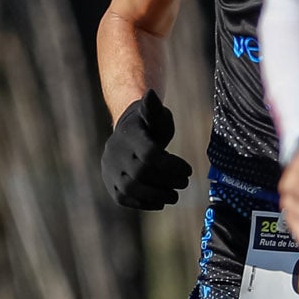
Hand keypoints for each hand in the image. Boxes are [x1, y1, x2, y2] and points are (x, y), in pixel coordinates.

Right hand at [99, 93, 190, 209]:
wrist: (126, 135)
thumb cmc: (149, 124)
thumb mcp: (155, 115)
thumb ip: (154, 109)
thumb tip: (151, 94)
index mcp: (128, 136)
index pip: (149, 155)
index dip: (171, 166)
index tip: (188, 170)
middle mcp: (115, 154)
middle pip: (141, 174)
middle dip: (167, 181)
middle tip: (184, 183)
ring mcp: (110, 171)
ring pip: (131, 189)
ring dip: (157, 195)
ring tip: (174, 196)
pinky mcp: (110, 185)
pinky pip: (124, 199)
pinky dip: (144, 204)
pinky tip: (160, 202)